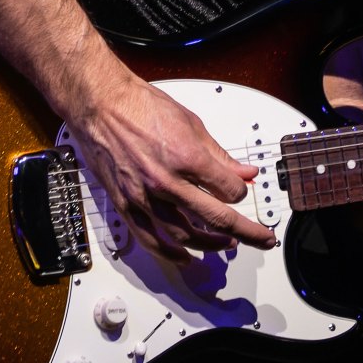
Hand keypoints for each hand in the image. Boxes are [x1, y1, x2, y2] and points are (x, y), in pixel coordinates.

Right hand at [67, 74, 278, 262]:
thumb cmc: (140, 106)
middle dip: (246, 232)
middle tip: (261, 239)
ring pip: (185, 235)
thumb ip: (220, 155)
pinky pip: (151, 239)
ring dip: (211, 245)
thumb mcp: (191, 124)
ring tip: (228, 246)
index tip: (243, 191)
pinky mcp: (126, 205)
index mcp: (187, 157)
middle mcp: (167, 182)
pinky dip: (170, 253)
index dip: (241, 193)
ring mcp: (144, 197)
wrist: (100, 105)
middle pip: (216, 218)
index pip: (229, 190)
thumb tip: (244, 172)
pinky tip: (185, 257)